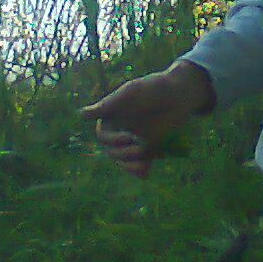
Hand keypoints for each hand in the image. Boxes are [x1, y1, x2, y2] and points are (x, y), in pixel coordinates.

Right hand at [84, 61, 214, 176]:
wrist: (181, 93)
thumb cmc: (154, 88)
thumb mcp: (131, 93)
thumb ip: (110, 104)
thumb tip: (81, 115)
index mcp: (113, 117)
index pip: (102, 135)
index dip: (112, 140)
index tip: (128, 136)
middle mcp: (121, 130)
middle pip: (112, 151)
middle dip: (123, 153)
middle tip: (139, 147)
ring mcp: (135, 141)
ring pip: (124, 160)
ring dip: (130, 164)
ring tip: (143, 163)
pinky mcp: (150, 148)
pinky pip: (140, 164)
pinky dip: (140, 170)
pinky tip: (145, 173)